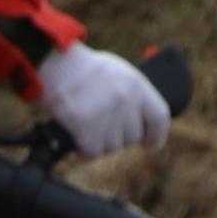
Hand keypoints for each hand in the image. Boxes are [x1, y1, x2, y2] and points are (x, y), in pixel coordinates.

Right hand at [35, 42, 169, 163]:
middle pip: (133, 137)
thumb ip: (133, 95)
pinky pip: (93, 153)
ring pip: (113, 147)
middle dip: (119, 137)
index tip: (150, 145)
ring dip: (100, 142)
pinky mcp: (87, 129)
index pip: (159, 117)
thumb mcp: (119, 72)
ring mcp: (107, 116)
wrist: (57, 64)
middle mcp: (125, 101)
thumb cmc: (85, 69)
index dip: (157, 135)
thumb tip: (141, 120)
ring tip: (88, 123)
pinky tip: (79, 136)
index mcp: (137, 85)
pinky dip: (85, 149)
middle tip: (102, 125)